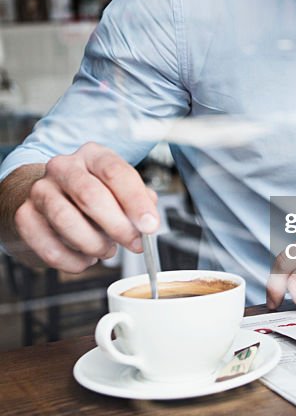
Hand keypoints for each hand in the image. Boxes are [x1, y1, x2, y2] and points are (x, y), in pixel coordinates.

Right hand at [12, 143, 158, 272]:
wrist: (46, 197)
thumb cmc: (89, 194)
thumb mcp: (117, 188)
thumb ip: (138, 200)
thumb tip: (148, 219)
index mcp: (92, 155)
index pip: (115, 172)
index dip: (136, 201)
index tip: (150, 225)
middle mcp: (63, 167)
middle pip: (90, 195)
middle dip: (117, 226)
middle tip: (133, 243)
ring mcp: (40, 190)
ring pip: (67, 221)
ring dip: (94, 244)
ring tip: (106, 250)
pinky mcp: (24, 216)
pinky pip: (49, 246)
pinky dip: (72, 260)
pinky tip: (85, 259)